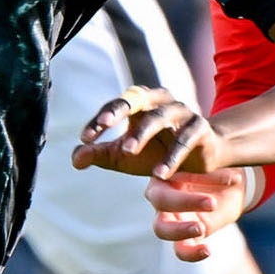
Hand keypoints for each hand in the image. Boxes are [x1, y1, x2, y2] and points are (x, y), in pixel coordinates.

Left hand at [74, 85, 220, 180]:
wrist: (199, 160)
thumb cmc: (156, 152)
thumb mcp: (124, 156)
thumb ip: (99, 154)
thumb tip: (75, 160)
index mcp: (140, 103)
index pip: (115, 106)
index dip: (99, 120)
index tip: (85, 138)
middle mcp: (160, 101)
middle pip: (137, 98)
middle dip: (119, 110)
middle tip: (104, 125)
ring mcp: (181, 112)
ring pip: (159, 118)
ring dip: (142, 133)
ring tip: (127, 151)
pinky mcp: (199, 129)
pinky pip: (184, 140)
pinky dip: (171, 157)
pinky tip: (159, 174)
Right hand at [143, 166, 257, 261]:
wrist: (229, 185)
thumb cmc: (219, 167)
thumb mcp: (220, 162)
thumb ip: (215, 164)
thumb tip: (227, 172)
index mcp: (167, 171)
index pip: (171, 171)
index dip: (195, 175)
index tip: (225, 177)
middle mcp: (161, 194)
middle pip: (160, 200)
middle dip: (185, 202)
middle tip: (212, 203)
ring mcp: (169, 218)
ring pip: (161, 228)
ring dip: (179, 230)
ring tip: (201, 228)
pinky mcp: (182, 237)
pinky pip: (180, 249)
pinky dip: (191, 253)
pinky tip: (207, 250)